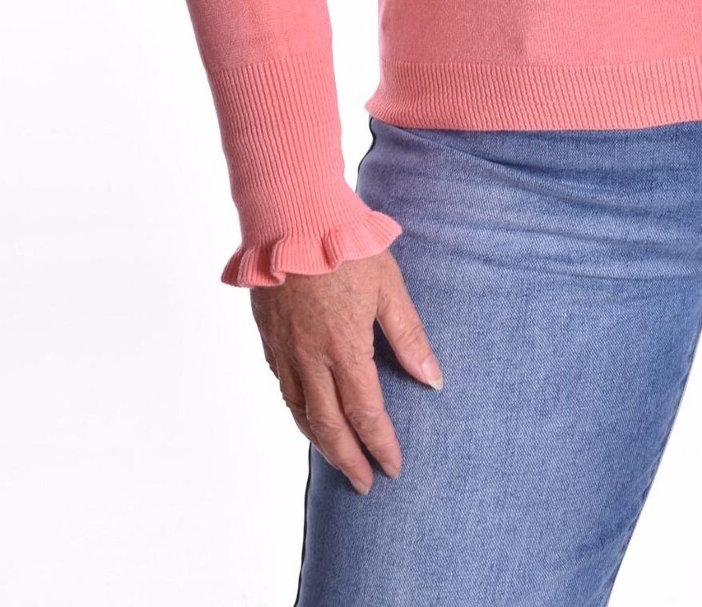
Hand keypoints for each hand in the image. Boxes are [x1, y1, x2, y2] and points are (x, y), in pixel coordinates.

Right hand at [250, 250, 442, 494]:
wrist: (291, 216)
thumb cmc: (345, 244)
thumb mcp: (388, 286)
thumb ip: (408, 336)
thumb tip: (432, 379)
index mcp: (344, 347)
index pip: (365, 413)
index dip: (380, 445)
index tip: (392, 467)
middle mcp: (310, 358)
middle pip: (329, 426)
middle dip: (349, 459)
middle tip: (364, 484)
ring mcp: (285, 350)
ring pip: (300, 412)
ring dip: (321, 442)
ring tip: (339, 459)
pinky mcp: (269, 338)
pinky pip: (284, 388)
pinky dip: (298, 412)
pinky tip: (307, 416)